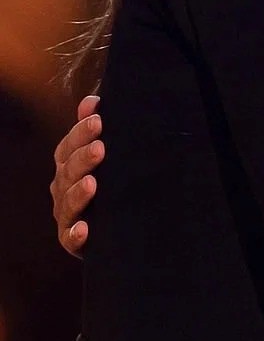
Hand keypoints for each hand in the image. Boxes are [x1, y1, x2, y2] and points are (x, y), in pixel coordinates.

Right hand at [51, 95, 103, 256]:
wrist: (123, 221)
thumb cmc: (113, 178)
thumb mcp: (110, 152)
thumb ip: (97, 126)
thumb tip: (92, 100)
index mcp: (70, 162)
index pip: (70, 144)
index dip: (82, 131)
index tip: (99, 120)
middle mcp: (64, 186)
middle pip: (68, 170)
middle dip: (83, 158)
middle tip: (101, 148)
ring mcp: (67, 213)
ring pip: (67, 202)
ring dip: (78, 193)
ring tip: (92, 184)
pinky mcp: (74, 239)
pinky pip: (70, 238)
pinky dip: (75, 234)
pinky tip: (84, 228)